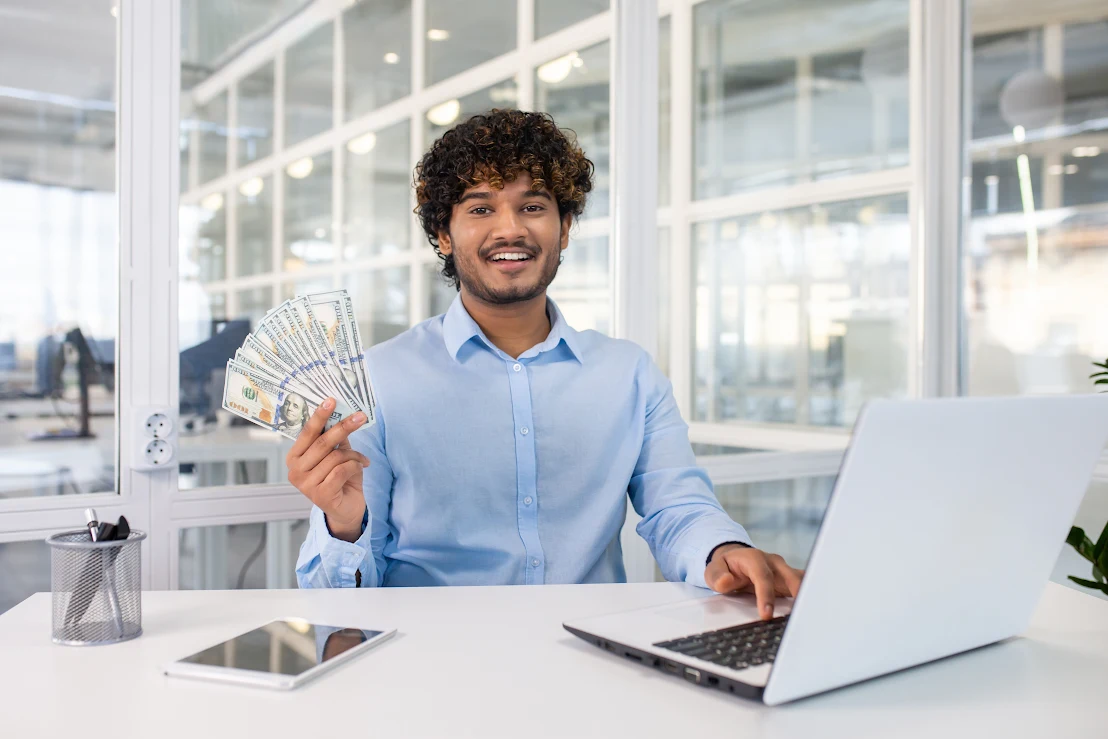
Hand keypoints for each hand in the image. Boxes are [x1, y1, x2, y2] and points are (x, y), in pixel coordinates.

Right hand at [286, 398, 369, 541]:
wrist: (346, 510)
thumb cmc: (340, 479)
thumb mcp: (337, 455)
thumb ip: (335, 438)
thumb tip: (340, 413)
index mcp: (294, 458)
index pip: (307, 433)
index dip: (319, 416)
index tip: (331, 401)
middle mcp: (295, 471)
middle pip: (322, 442)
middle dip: (344, 427)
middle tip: (360, 417)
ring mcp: (306, 485)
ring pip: (336, 457)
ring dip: (354, 455)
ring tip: (362, 460)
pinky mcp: (320, 494)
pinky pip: (343, 470)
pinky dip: (356, 466)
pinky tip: (361, 467)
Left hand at [704, 544, 803, 619]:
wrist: (735, 560)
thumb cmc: (726, 567)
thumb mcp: (713, 570)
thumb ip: (717, 576)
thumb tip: (726, 582)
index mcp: (755, 558)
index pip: (763, 577)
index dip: (766, 595)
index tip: (766, 615)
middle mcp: (774, 563)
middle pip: (790, 576)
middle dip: (797, 594)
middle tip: (800, 615)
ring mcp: (784, 570)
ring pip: (802, 580)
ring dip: (808, 595)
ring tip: (812, 615)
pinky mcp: (791, 579)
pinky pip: (805, 585)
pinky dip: (809, 596)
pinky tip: (813, 611)